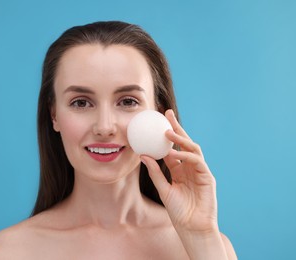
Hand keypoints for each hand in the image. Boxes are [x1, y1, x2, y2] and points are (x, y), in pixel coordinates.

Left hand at [140, 109, 218, 233]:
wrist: (193, 228)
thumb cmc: (179, 212)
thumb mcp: (164, 190)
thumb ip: (155, 172)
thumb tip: (143, 155)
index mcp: (180, 171)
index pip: (173, 148)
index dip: (167, 136)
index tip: (157, 122)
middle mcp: (190, 168)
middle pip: (184, 143)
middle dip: (177, 128)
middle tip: (167, 114)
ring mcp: (200, 171)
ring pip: (192, 148)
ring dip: (180, 139)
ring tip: (167, 132)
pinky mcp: (207, 177)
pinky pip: (197, 161)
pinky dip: (185, 156)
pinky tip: (173, 153)